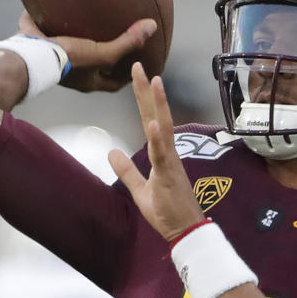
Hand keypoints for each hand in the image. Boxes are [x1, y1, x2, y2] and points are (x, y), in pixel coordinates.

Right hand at [16, 11, 156, 92]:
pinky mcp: (36, 44)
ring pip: (67, 48)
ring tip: (84, 22)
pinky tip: (52, 2)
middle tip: (114, 43)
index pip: (113, 84)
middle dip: (102, 57)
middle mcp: (71, 74)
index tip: (137, 67)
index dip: (126, 77)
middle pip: (92, 67)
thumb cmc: (69, 60)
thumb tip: (152, 26)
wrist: (29, 55)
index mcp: (87, 81)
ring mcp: (52, 59)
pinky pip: (43, 29)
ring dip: (75, 38)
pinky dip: (48, 19)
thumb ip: (127, 42)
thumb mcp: (103, 53)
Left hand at [109, 62, 205, 240]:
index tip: (139, 75)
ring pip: (163, 127)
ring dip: (158, 104)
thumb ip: (127, 171)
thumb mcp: (140, 190)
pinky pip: (163, 154)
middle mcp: (168, 152)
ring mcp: (170, 161)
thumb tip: (111, 152)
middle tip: (139, 66)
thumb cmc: (168, 211)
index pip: (150, 119)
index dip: (144, 97)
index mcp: (161, 154)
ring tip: (154, 82)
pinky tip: (154, 124)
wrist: (185, 230)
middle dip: (147, 91)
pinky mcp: (170, 175)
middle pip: (156, 115)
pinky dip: (158, 138)